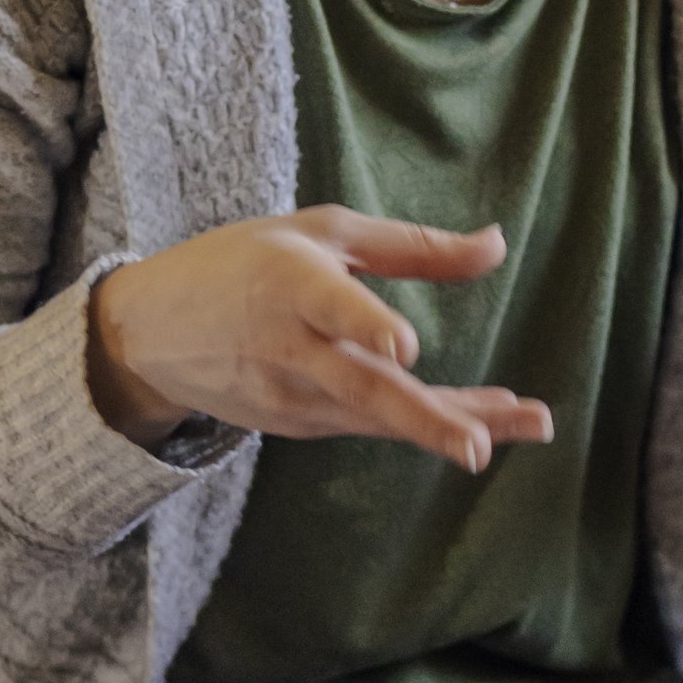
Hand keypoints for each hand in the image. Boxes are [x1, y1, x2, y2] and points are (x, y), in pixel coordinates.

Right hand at [89, 208, 553, 473]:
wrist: (152, 333)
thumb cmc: (245, 263)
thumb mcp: (322, 232)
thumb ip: (411, 246)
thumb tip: (500, 246)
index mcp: (289, 285)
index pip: (328, 308)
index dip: (364, 326)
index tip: (403, 349)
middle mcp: (290, 349)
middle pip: (362, 388)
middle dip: (425, 419)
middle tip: (478, 450)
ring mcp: (293, 398)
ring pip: (382, 416)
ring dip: (454, 422)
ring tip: (530, 422)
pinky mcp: (299, 424)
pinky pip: (374, 424)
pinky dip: (429, 422)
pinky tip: (484, 422)